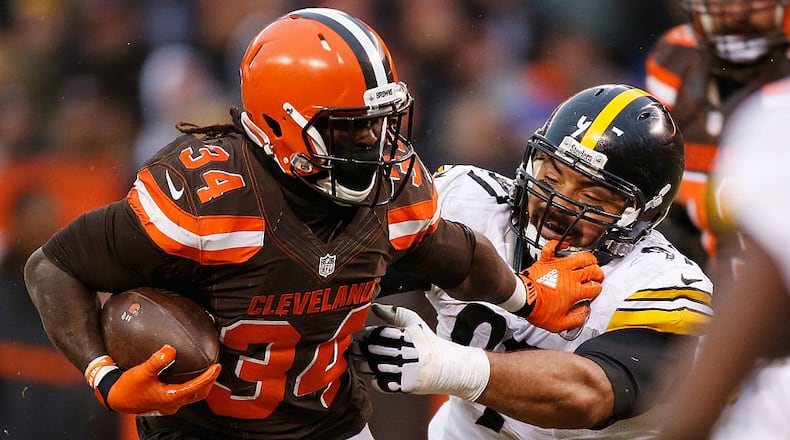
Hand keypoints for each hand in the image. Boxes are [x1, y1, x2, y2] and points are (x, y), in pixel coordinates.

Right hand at [99, 345, 220, 414]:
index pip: (196, 387)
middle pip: (198, 394)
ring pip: (191, 396)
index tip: (217, 367)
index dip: (208, 377)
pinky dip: (190, 386)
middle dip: (209, 382)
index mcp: (170, 397)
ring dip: (200, 385)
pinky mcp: (163, 402)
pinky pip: (183, 395)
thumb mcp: (142, 372)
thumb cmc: (127, 387)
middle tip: (215, 369)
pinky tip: (187, 376)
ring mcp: (168, 404)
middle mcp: (172, 403)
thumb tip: (171, 349)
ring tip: (206, 372)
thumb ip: (157, 360)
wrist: (114, 398)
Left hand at [352, 304, 489, 400]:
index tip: (356, 335)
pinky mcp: (405, 386)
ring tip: (357, 360)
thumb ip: (395, 313)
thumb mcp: (416, 323)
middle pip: (373, 351)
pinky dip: (373, 379)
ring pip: (374, 368)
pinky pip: (381, 383)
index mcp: (407, 337)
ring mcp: (405, 371)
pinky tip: (371, 373)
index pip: (379, 334)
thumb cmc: (429, 343)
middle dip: (358, 350)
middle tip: (350, 348)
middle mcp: (406, 354)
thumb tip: (374, 306)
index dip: (364, 335)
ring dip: (361, 364)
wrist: (448, 368)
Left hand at [517, 240, 603, 331]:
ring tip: (590, 261)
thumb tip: (584, 314)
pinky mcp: (547, 261)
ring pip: (580, 256)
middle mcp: (569, 276)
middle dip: (599, 274)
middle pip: (592, 270)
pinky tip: (564, 245)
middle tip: (598, 276)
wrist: (522, 298)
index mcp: (574, 292)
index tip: (595, 291)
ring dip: (588, 258)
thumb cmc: (537, 308)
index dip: (597, 290)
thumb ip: (576, 319)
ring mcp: (559, 266)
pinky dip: (559, 244)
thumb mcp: (559, 324)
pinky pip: (553, 247)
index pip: (594, 288)